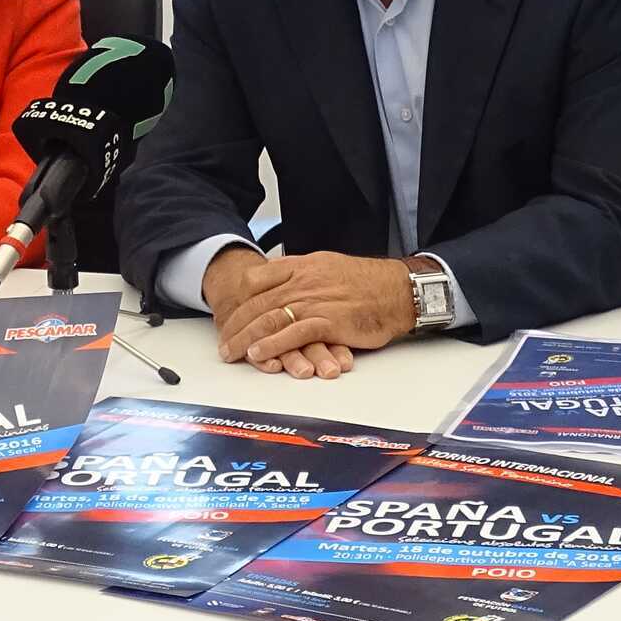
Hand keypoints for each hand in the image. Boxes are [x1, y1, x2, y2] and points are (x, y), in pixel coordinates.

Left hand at [200, 246, 354, 380]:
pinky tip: (258, 354)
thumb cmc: (367, 282)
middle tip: (223, 342)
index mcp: (301, 267)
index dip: (237, 301)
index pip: (256, 281)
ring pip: (269, 319)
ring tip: (232, 352)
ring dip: (246, 339)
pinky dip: (272, 345)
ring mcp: (315, 302)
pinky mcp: (328, 322)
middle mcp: (303, 282)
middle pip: (257, 304)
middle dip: (235, 325)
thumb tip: (277, 278)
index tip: (228, 316)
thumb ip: (300, 272)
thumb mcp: (326, 265)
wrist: (398, 290)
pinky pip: (292, 334)